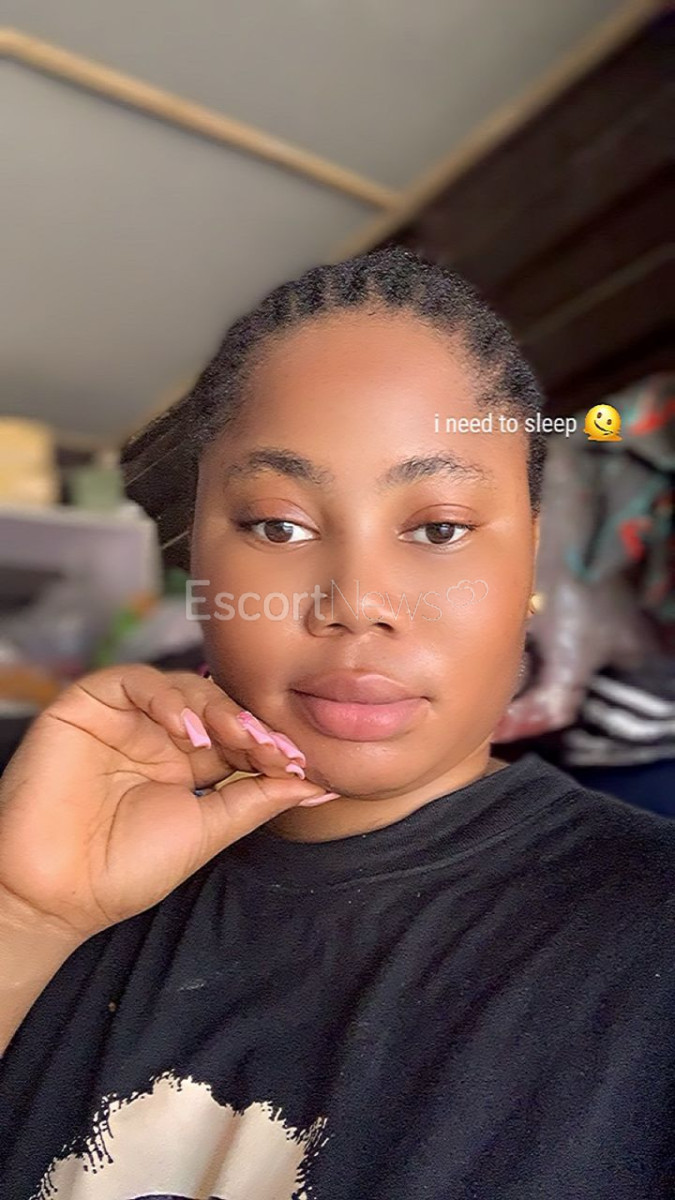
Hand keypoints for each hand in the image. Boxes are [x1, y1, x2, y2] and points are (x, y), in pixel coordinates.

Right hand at [0, 665, 333, 942]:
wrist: (56, 895)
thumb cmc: (125, 870)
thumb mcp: (208, 832)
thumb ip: (258, 801)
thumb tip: (318, 787)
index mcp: (186, 765)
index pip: (236, 736)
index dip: (268, 744)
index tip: (299, 765)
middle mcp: (156, 736)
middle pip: (215, 706)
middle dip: (249, 725)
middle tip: (272, 750)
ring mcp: (123, 719)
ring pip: (181, 686)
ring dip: (215, 708)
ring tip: (234, 740)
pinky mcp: (88, 706)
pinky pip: (134, 680)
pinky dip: (165, 696)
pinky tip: (185, 727)